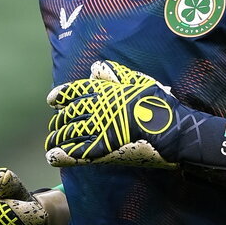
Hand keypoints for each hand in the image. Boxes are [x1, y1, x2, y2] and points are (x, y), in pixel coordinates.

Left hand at [45, 60, 225, 185]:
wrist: (174, 131)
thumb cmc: (159, 105)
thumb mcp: (139, 82)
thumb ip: (115, 74)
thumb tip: (93, 69)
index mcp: (104, 91)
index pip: (74, 91)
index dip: (60, 95)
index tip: (53, 100)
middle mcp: (97, 109)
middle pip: (68, 114)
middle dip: (59, 121)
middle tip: (55, 127)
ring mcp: (99, 130)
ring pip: (69, 134)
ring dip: (57, 138)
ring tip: (51, 143)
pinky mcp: (104, 150)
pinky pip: (77, 153)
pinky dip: (62, 155)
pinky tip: (53, 156)